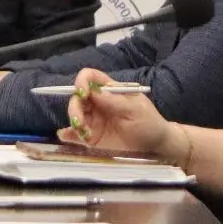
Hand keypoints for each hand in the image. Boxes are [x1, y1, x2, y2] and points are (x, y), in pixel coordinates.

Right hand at [61, 69, 181, 159]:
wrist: (156, 146)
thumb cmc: (149, 122)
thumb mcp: (136, 109)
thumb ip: (115, 101)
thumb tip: (93, 92)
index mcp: (110, 91)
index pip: (90, 78)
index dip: (82, 81)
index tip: (82, 92)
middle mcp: (98, 103)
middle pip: (78, 97)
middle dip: (75, 107)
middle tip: (80, 122)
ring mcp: (94, 120)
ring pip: (75, 115)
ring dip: (75, 122)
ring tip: (85, 134)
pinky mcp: (93, 137)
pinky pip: (76, 134)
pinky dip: (68, 135)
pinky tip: (66, 136)